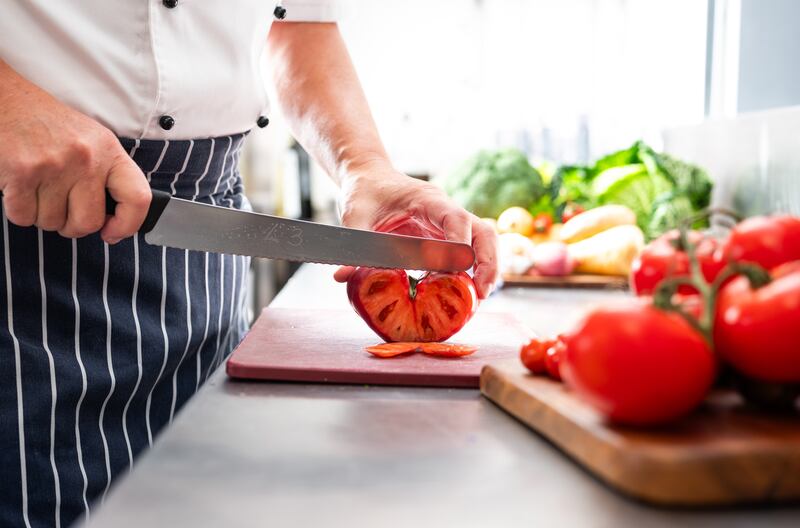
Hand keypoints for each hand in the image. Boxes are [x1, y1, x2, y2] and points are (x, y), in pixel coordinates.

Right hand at [0, 60, 150, 241]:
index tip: (113, 232)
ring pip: (53, 223)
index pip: (138, 198)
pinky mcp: (21, 173)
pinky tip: (21, 190)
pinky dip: (20, 211)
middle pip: (88, 222)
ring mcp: (54, 166)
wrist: (6, 99)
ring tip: (40, 191)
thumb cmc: (49, 125)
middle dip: (73, 226)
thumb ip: (107, 175)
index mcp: (109, 151)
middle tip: (64, 212)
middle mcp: (86, 159)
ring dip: (44, 216)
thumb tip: (116, 220)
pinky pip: (24, 217)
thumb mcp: (92, 141)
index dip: (128, 224)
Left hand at [332, 161, 497, 298]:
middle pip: (483, 231)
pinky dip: (471, 270)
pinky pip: (468, 250)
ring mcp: (448, 223)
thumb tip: (342, 277)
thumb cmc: (364, 192)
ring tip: (479, 297)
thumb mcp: (354, 216)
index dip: (460, 245)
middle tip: (481, 293)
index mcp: (427, 200)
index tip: (459, 270)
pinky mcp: (445, 235)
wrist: (369, 177)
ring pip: (483, 240)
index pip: (455, 219)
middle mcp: (445, 210)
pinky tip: (461, 292)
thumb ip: (353, 245)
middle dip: (488, 261)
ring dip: (487, 267)